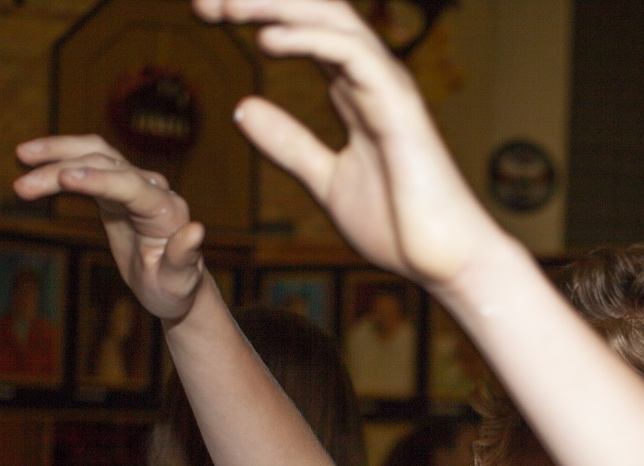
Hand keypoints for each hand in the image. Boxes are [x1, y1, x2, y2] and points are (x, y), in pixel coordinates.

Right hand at [13, 135, 205, 322]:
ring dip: (59, 151)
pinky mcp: (117, 187)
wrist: (172, 285)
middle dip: (63, 172)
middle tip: (22, 187)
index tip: (65, 177)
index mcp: (167, 212)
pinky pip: (89, 162)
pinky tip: (32, 159)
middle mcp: (153, 190)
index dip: (99, 180)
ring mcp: (135, 184)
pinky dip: (63, 157)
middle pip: (107, 166)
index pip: (132, 186)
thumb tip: (196, 230)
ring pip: (96, 154)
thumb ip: (184, 258)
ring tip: (22, 155)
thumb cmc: (174, 288)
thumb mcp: (178, 283)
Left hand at [193, 0, 506, 286]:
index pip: (302, 32)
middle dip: (257, 1)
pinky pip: (353, 55)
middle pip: (312, 12)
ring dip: (274, 7)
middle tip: (200, 4)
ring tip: (224, 8)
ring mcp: (388, 86)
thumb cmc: (399, 228)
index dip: (254, 15)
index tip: (204, 14)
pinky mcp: (399, 105)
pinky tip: (267, 40)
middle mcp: (371, 78)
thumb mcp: (325, 181)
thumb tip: (242, 107)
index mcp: (354, 91)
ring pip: (331, 20)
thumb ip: (288, 143)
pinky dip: (309, 40)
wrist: (443, 262)